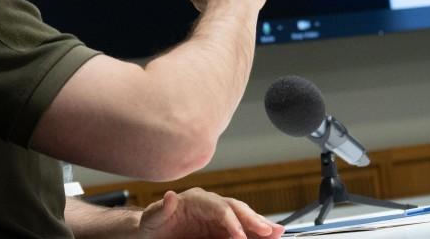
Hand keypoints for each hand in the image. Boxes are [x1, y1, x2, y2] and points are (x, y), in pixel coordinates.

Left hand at [139, 188, 283, 238]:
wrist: (152, 233)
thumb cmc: (151, 225)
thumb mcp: (152, 219)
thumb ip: (160, 209)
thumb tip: (169, 196)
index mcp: (197, 200)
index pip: (220, 208)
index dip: (232, 221)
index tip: (239, 237)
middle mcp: (211, 206)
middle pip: (237, 209)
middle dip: (254, 220)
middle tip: (270, 231)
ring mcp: (217, 218)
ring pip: (243, 219)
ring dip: (260, 226)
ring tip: (278, 233)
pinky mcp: (219, 230)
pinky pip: (240, 231)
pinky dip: (254, 234)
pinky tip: (268, 237)